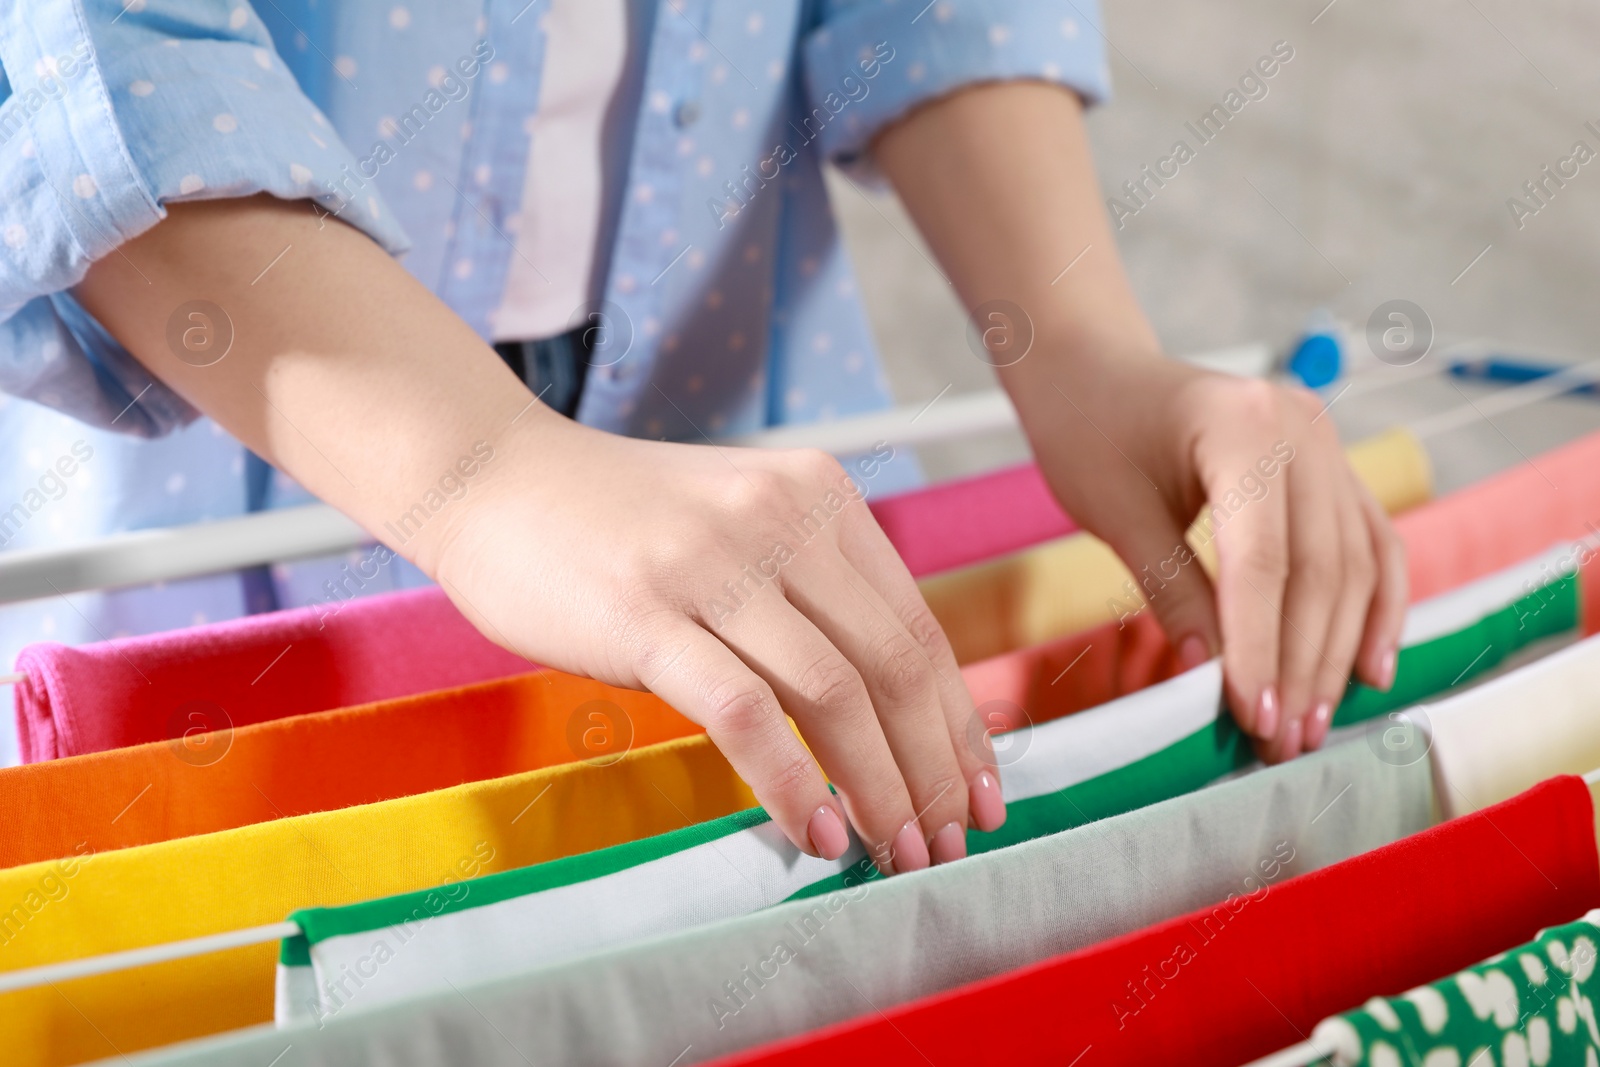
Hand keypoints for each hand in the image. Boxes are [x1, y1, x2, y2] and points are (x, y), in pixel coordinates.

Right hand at [432, 419, 1004, 869]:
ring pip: (835, 694)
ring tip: (894, 854)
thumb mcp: (741, 524)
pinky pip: (744, 714)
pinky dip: (790, 783)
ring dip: (878, 789)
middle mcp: (782, 519)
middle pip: (894, 664)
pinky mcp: (647, 614)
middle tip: (946, 845)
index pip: (918, 626)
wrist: (492, 478)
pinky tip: (812, 833)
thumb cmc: (619, 522)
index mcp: (820, 497)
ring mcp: (715, 564)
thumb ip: (812, 589)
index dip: (958, 721)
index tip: (980, 792)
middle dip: (933, 769)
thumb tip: (887, 708)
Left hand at [1017, 348, 1406, 760]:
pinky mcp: (1331, 462)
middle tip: (1283, 741)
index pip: (1264, 561)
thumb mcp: (1115, 513)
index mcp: (1241, 427)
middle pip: (1320, 570)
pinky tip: (1369, 668)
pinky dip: (1374, 606)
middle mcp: (1300, 427)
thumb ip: (1170, 590)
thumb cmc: (1090, 432)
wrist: (1096, 372)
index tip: (1253, 720)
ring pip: (1355, 564)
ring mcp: (1325, 440)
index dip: (1261, 648)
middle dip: (1302, 665)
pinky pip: (1370, 541)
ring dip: (1340, 650)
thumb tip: (1210, 677)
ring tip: (1315, 723)